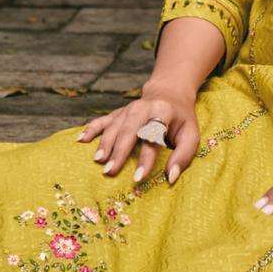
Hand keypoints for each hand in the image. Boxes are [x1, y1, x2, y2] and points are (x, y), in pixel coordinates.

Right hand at [76, 79, 199, 184]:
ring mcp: (128, 109)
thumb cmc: (182, 120)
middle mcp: (143, 108)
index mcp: (163, 112)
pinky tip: (81, 140)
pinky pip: (102, 120)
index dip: (146, 159)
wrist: (169, 93)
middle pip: (129, 130)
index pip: (153, 137)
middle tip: (110, 171)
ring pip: (114, 126)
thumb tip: (170, 178)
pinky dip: (91, 129)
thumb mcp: (191, 135)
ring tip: (98, 162)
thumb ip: (183, 155)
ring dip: (105, 144)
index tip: (138, 178)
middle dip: (119, 151)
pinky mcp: (118, 112)